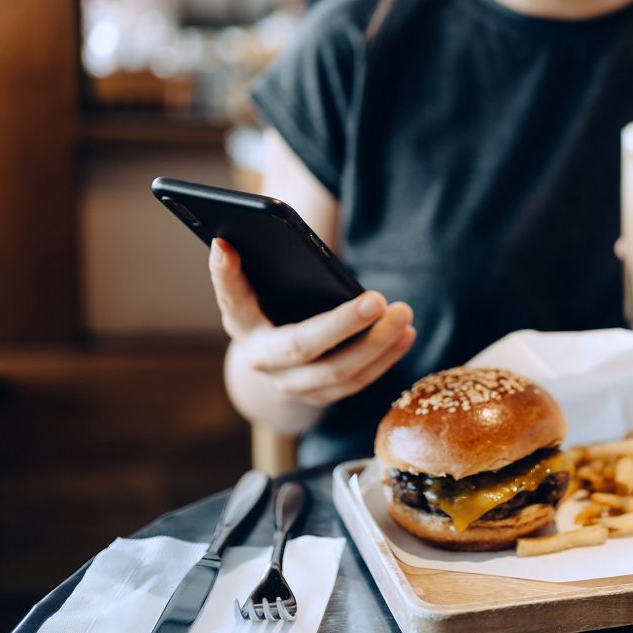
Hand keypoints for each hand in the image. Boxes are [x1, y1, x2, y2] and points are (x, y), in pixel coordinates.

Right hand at [209, 238, 415, 422]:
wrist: (277, 360)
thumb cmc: (274, 306)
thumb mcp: (263, 287)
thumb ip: (259, 267)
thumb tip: (239, 236)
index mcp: (241, 324)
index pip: (232, 298)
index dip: (226, 275)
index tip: (226, 244)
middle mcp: (262, 360)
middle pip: (302, 345)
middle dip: (343, 324)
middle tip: (378, 300)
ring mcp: (292, 385)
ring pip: (339, 371)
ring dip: (377, 344)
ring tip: (403, 314)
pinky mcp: (321, 396)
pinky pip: (357, 382)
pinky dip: (385, 358)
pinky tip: (406, 335)